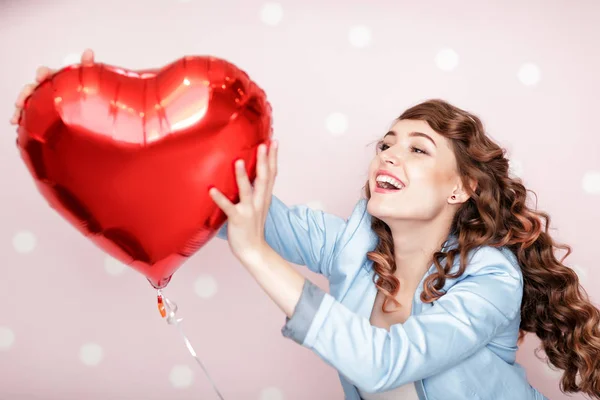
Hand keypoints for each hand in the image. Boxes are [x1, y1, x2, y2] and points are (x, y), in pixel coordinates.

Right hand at [10, 49, 94, 124]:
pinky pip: (30, 112)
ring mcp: (43, 98)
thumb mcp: (86, 77)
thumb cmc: (84, 86)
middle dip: (25, 94)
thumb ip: (86, 65)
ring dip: (21, 107)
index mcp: (56, 78)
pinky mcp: (43, 109)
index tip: (40, 78)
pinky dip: (22, 116)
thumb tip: (88, 52)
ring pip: (28, 100)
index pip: (46, 73)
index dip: (42, 74)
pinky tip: (17, 122)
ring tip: (16, 117)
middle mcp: (47, 87)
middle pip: (32, 87)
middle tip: (21, 102)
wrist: (90, 102)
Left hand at [209, 141, 277, 263]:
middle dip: (264, 160)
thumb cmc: (252, 226)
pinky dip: (220, 198)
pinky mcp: (238, 219)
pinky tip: (212, 190)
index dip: (273, 158)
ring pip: (246, 190)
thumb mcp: (257, 205)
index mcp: (264, 197)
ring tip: (237, 161)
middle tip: (263, 144)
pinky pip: (228, 208)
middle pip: (263, 178)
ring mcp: (249, 210)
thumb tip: (247, 174)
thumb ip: (254, 190)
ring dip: (241, 176)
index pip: (271, 174)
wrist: (253, 251)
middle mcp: (259, 201)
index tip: (274, 142)